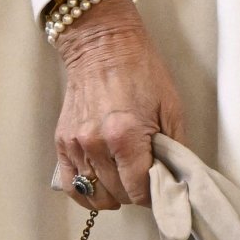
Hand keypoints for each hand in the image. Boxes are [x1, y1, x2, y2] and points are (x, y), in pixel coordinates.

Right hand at [54, 0, 184, 211]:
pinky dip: (85, 194)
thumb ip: (174, 146)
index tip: (160, 188)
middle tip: (145, 180)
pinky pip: (70, 185)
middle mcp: (97, 144)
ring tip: (124, 184)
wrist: (104, 44)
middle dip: (135, 192)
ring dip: (112, 195)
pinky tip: (98, 190)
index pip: (139, 188)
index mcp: (126, 135)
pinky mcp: (63, 142)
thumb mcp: (170, 105)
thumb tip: (177, 176)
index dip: (153, 193)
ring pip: (95, 193)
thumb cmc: (141, 70)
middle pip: (117, 193)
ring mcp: (76, 144)